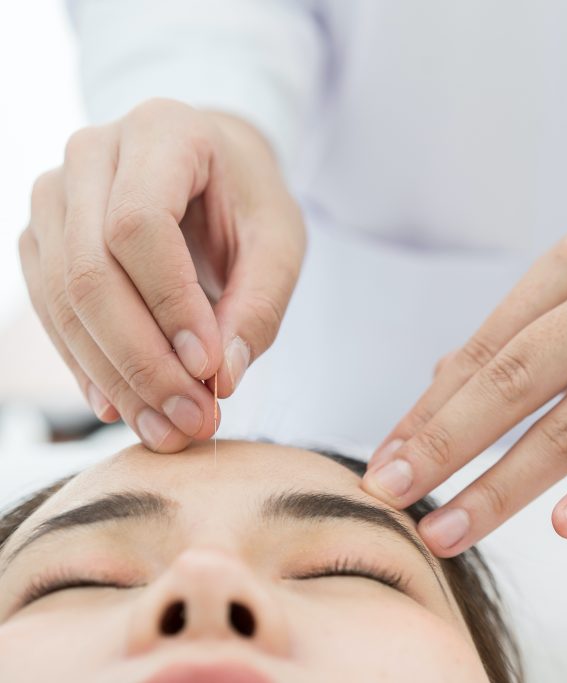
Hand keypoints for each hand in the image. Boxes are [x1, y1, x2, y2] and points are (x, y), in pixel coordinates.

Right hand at [18, 99, 304, 450]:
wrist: (207, 170)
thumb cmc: (248, 201)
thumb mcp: (279, 243)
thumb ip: (258, 304)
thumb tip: (221, 380)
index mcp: (162, 131)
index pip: (139, 224)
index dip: (170, 304)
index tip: (209, 368)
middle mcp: (92, 153)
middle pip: (92, 269)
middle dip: (142, 359)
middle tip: (191, 420)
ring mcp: (54, 194)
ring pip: (63, 298)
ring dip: (114, 376)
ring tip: (166, 430)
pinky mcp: (41, 239)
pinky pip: (51, 312)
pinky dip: (89, 366)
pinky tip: (124, 409)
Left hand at [362, 211, 566, 556]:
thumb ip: (511, 347)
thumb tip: (428, 403)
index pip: (489, 345)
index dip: (430, 408)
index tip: (385, 461)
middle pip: (519, 377)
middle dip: (446, 443)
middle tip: (390, 495)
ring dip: (503, 485)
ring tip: (450, 530)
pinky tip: (563, 528)